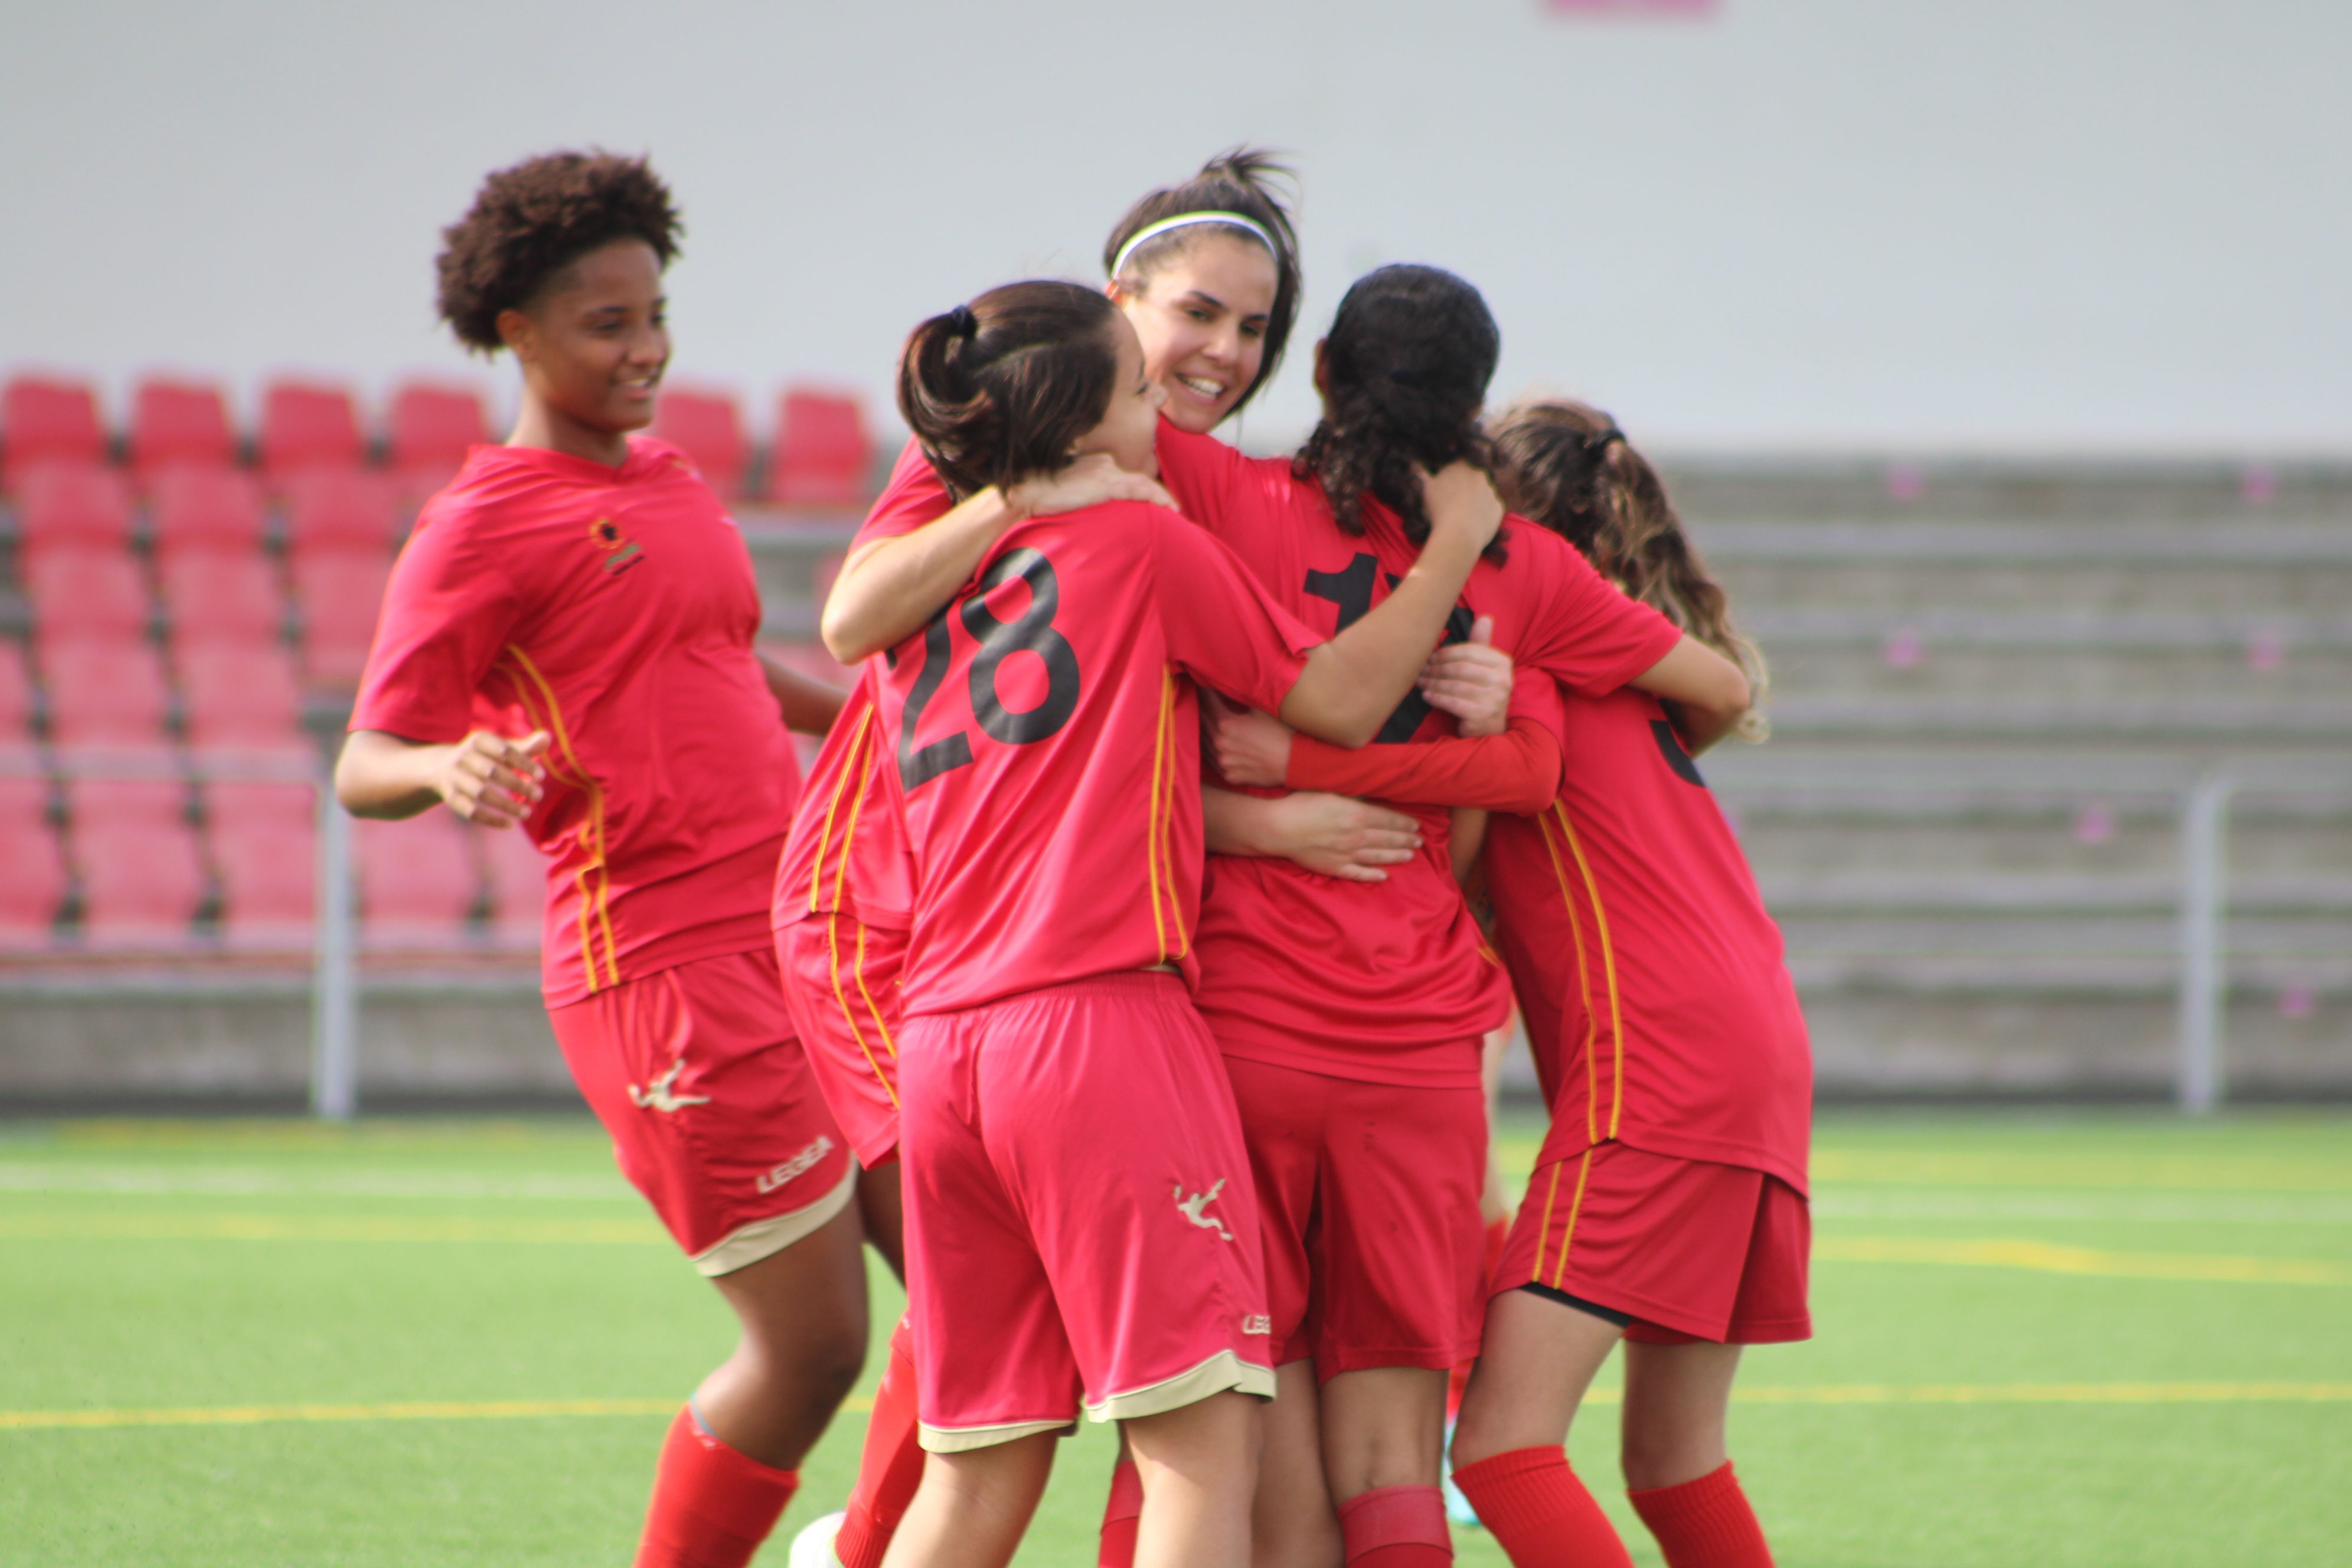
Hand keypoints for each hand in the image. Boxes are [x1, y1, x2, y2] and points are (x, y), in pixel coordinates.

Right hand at [432, 730, 549, 827]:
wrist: (441, 767)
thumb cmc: (484, 757)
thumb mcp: (502, 749)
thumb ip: (525, 747)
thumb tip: (547, 737)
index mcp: (479, 740)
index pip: (504, 750)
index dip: (523, 763)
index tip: (541, 776)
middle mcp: (463, 756)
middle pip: (492, 772)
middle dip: (517, 784)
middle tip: (539, 795)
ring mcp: (454, 777)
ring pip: (481, 793)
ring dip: (506, 805)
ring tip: (527, 813)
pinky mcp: (451, 797)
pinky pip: (470, 811)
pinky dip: (491, 819)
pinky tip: (510, 824)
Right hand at [1009, 452, 1173, 517]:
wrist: (1025, 493)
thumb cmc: (1040, 495)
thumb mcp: (1067, 492)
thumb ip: (1084, 495)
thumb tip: (1089, 507)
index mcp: (1095, 463)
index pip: (1126, 476)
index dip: (1144, 489)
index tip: (1157, 501)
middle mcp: (1103, 464)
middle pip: (1138, 478)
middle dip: (1157, 493)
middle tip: (1174, 508)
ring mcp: (1104, 473)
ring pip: (1142, 483)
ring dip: (1161, 496)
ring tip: (1175, 509)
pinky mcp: (1103, 485)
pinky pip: (1137, 489)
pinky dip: (1155, 497)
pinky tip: (1168, 507)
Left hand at [1204, 693, 1295, 787]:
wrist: (1294, 762)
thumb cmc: (1280, 733)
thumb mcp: (1260, 709)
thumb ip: (1240, 699)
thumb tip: (1229, 687)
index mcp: (1225, 724)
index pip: (1208, 703)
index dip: (1205, 692)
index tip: (1203, 684)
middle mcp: (1219, 743)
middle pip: (1203, 722)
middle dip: (1201, 709)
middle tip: (1199, 700)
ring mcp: (1223, 762)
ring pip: (1204, 743)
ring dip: (1204, 731)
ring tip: (1203, 721)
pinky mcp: (1229, 775)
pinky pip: (1214, 761)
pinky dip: (1212, 751)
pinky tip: (1213, 745)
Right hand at [1269, 792, 1423, 883]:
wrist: (1279, 827)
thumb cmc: (1301, 804)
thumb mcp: (1331, 791)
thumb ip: (1353, 796)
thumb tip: (1370, 797)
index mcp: (1357, 815)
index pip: (1388, 820)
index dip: (1404, 823)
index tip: (1416, 825)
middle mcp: (1357, 836)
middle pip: (1387, 839)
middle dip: (1406, 840)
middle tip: (1419, 841)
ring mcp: (1347, 854)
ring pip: (1378, 856)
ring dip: (1397, 856)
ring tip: (1410, 855)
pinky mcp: (1335, 868)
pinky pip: (1359, 873)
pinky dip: (1373, 876)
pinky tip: (1384, 876)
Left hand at [1418, 615, 1509, 735]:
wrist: (1489, 727)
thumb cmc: (1482, 692)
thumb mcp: (1484, 667)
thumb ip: (1481, 644)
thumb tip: (1485, 617)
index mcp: (1503, 663)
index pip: (1469, 651)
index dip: (1446, 653)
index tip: (1429, 656)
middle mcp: (1503, 680)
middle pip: (1460, 668)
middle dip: (1436, 668)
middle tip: (1420, 670)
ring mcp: (1494, 699)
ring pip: (1455, 685)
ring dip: (1433, 683)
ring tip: (1420, 682)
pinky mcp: (1482, 715)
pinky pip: (1453, 703)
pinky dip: (1437, 698)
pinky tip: (1426, 696)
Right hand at [1419, 461, 1503, 551]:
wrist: (1460, 533)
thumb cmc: (1439, 508)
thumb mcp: (1425, 489)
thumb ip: (1421, 473)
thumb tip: (1414, 464)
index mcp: (1462, 465)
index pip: (1458, 463)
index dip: (1451, 474)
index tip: (1445, 485)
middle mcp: (1480, 474)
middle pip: (1473, 477)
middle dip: (1466, 485)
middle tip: (1454, 500)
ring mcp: (1491, 491)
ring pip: (1483, 492)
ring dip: (1476, 499)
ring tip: (1463, 515)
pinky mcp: (1499, 507)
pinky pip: (1491, 508)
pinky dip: (1485, 513)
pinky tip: (1474, 522)